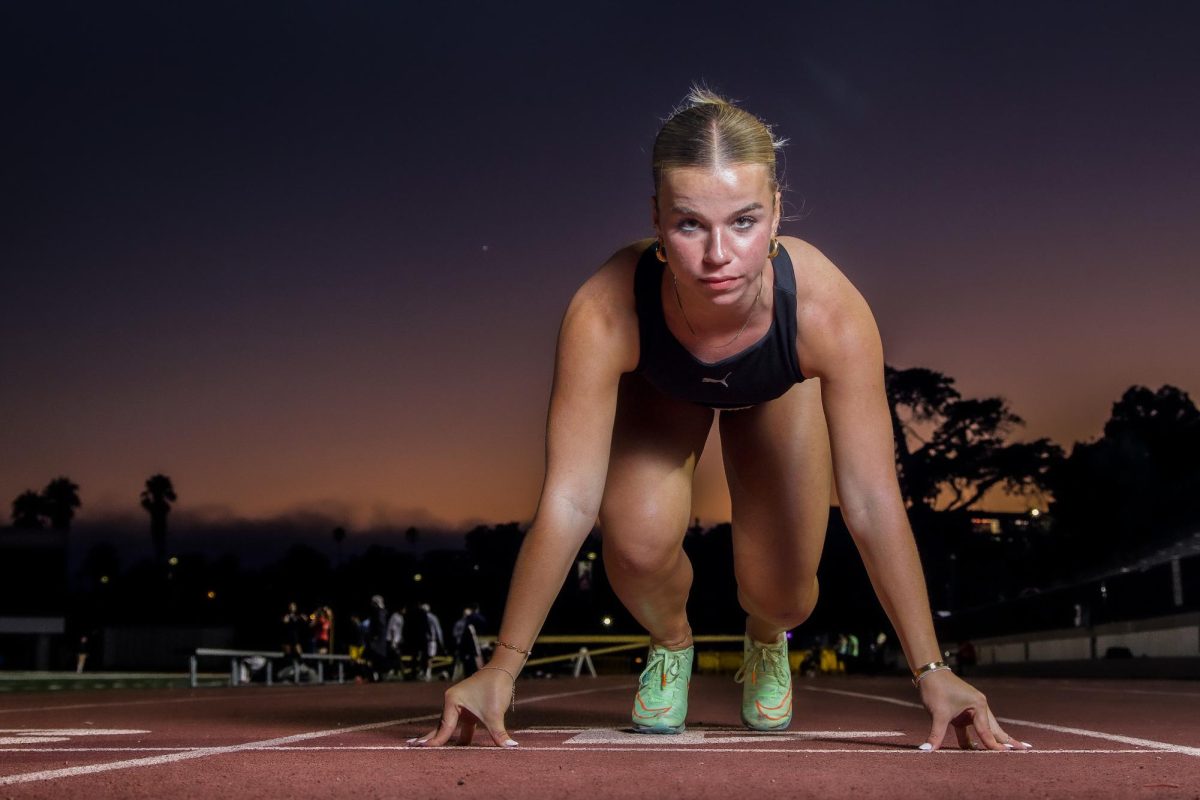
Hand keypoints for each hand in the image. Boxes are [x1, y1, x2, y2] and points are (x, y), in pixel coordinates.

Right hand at [408, 667, 518, 747]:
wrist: (503, 670)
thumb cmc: (496, 687)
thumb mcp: (495, 714)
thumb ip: (499, 733)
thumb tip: (510, 746)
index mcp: (452, 700)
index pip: (444, 726)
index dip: (436, 741)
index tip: (423, 750)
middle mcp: (453, 702)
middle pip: (440, 725)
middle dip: (429, 738)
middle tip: (412, 748)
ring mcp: (460, 706)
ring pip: (449, 726)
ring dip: (442, 738)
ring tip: (427, 750)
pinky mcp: (468, 709)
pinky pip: (459, 726)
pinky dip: (456, 737)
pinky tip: (453, 748)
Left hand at [917, 669, 1031, 751]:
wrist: (929, 673)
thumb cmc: (936, 689)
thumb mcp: (937, 713)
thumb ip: (936, 733)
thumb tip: (928, 750)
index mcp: (978, 705)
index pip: (986, 730)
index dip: (993, 744)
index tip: (1004, 754)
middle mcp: (979, 707)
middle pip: (994, 728)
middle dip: (1008, 741)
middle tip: (1025, 750)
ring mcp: (972, 710)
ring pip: (986, 729)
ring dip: (994, 740)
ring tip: (1011, 751)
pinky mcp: (964, 713)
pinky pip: (973, 730)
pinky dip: (976, 740)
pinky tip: (980, 750)